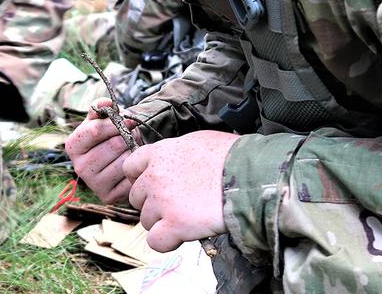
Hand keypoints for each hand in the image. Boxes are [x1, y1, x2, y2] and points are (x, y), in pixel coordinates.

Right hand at [65, 98, 139, 203]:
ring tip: (132, 148)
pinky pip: (131, 177)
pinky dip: (136, 168)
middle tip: (132, 134)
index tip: (128, 119)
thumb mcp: (100, 121)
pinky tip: (133, 164)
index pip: (95, 131)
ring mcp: (94, 184)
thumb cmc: (108, 138)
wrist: (115, 164)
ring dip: (134, 151)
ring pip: (125, 161)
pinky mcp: (109, 197)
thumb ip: (101, 108)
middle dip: (127, 136)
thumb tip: (106, 102)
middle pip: (114, 145)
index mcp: (73, 146)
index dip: (115, 123)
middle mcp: (79, 167)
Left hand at [124, 131, 239, 251]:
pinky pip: (155, 241)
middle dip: (153, 203)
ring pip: (146, 220)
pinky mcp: (175, 224)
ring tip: (187, 218)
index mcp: (159, 153)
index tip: (155, 186)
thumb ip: (177, 151)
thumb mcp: (198, 140)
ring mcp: (162, 201)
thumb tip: (178, 159)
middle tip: (177, 205)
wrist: (251, 174)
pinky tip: (182, 235)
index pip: (130, 167)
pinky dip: (167, 242)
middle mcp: (154, 176)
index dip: (141, 179)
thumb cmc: (233, 155)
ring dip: (163, 223)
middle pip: (136, 197)